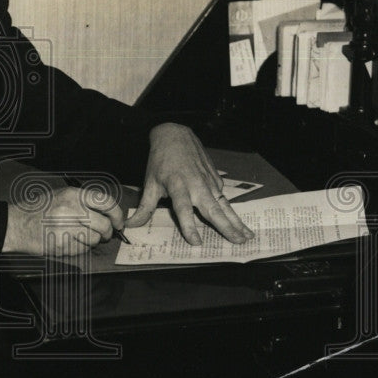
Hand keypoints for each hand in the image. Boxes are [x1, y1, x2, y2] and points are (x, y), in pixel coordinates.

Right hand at [3, 184, 124, 255]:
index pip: (105, 202)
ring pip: (95, 239)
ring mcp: (66, 227)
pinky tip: (68, 242)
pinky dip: (80, 249)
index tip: (119, 222)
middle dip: (108, 233)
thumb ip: (84, 202)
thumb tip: (108, 213)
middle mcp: (71, 209)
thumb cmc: (39, 210)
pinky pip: (82, 250)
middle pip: (104, 224)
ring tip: (79, 236)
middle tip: (104, 234)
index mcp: (73, 194)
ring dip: (92, 241)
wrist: (16, 224)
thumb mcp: (61, 196)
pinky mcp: (62, 244)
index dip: (117, 214)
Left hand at [125, 123, 254, 244]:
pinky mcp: (215, 178)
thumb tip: (130, 226)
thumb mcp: (149, 183)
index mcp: (177, 186)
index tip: (196, 242)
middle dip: (225, 226)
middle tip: (237, 242)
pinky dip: (232, 211)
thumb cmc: (160, 161)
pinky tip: (239, 223)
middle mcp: (196, 184)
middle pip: (212, 208)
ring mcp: (208, 181)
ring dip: (236, 220)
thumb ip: (144, 208)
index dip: (189, 226)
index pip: (184, 209)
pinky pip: (223, 197)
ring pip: (224, 204)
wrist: (174, 135)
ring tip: (247, 235)